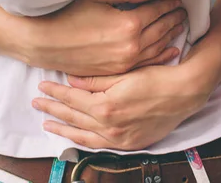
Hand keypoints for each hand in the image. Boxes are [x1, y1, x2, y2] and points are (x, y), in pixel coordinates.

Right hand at [22, 0, 187, 75]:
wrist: (44, 42)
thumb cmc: (67, 15)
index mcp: (129, 24)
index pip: (159, 9)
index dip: (170, 2)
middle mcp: (132, 45)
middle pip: (162, 28)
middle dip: (175, 17)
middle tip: (185, 9)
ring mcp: (126, 61)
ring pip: (158, 46)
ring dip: (172, 34)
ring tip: (181, 24)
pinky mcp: (118, 71)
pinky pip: (147, 63)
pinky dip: (162, 55)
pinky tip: (171, 49)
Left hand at [32, 64, 207, 150]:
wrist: (183, 94)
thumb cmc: (155, 79)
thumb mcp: (123, 74)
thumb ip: (95, 80)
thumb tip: (71, 81)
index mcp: (105, 106)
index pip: (72, 99)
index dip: (55, 92)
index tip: (42, 86)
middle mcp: (109, 126)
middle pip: (73, 118)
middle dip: (52, 110)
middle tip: (37, 103)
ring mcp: (119, 138)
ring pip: (83, 136)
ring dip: (63, 130)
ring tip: (47, 125)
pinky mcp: (129, 144)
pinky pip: (100, 145)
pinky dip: (84, 141)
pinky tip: (75, 137)